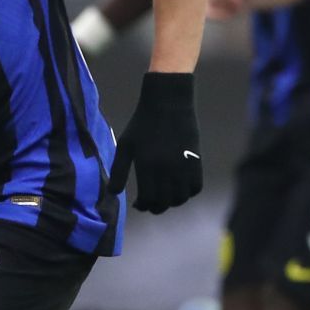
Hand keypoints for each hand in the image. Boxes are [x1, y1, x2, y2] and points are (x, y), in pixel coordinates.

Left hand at [109, 71, 203, 212]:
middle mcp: (166, 169)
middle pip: (165, 202)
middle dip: (156, 207)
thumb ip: (118, 171)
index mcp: (147, 166)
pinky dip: (188, 193)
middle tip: (151, 204)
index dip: (143, 206)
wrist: (168, 102)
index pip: (148, 199)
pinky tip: (179, 188)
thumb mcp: (125, 145)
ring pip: (181, 198)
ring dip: (172, 202)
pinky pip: (196, 187)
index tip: (138, 204)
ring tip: (165, 197)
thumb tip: (113, 194)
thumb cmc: (142, 124)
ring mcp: (183, 166)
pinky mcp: (196, 160)